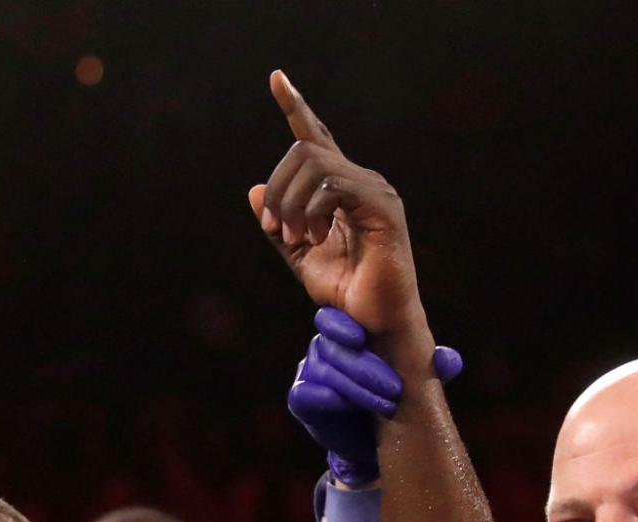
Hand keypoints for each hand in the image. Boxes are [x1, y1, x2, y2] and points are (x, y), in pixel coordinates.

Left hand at [249, 72, 427, 341]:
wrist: (371, 326)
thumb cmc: (345, 294)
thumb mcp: (300, 257)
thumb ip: (278, 226)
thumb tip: (254, 190)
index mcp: (342, 190)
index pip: (317, 139)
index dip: (296, 107)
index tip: (276, 78)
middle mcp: (363, 182)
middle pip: (305, 149)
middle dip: (278, 188)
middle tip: (276, 228)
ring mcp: (376, 191)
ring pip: (316, 164)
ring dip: (292, 203)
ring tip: (299, 238)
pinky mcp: (383, 208)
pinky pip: (333, 186)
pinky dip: (312, 211)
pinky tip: (316, 238)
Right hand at [288, 308, 463, 481]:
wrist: (374, 443)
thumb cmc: (393, 400)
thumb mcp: (417, 382)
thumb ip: (431, 368)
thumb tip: (449, 360)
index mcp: (349, 333)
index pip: (333, 318)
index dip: (341, 324)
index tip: (360, 336)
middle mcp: (325, 349)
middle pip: (330, 345)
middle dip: (363, 367)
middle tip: (394, 389)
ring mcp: (310, 373)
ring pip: (323, 370)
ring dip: (355, 388)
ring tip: (385, 406)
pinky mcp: (302, 400)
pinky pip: (304, 394)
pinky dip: (327, 399)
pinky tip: (346, 406)